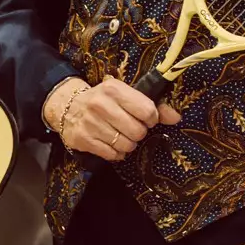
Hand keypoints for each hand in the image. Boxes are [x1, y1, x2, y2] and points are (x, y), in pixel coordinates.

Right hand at [44, 76, 179, 160]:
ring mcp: (90, 123)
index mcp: (114, 89)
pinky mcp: (82, 139)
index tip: (143, 118)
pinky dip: (115, 153)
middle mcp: (100, 104)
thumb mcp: (126, 96)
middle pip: (138, 131)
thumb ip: (153, 105)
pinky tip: (109, 143)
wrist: (68, 107)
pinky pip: (112, 155)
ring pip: (126, 145)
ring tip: (119, 136)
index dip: (150, 119)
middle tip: (130, 128)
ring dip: (127, 144)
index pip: (147, 111)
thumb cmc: (104, 101)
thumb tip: (176, 118)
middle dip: (138, 133)